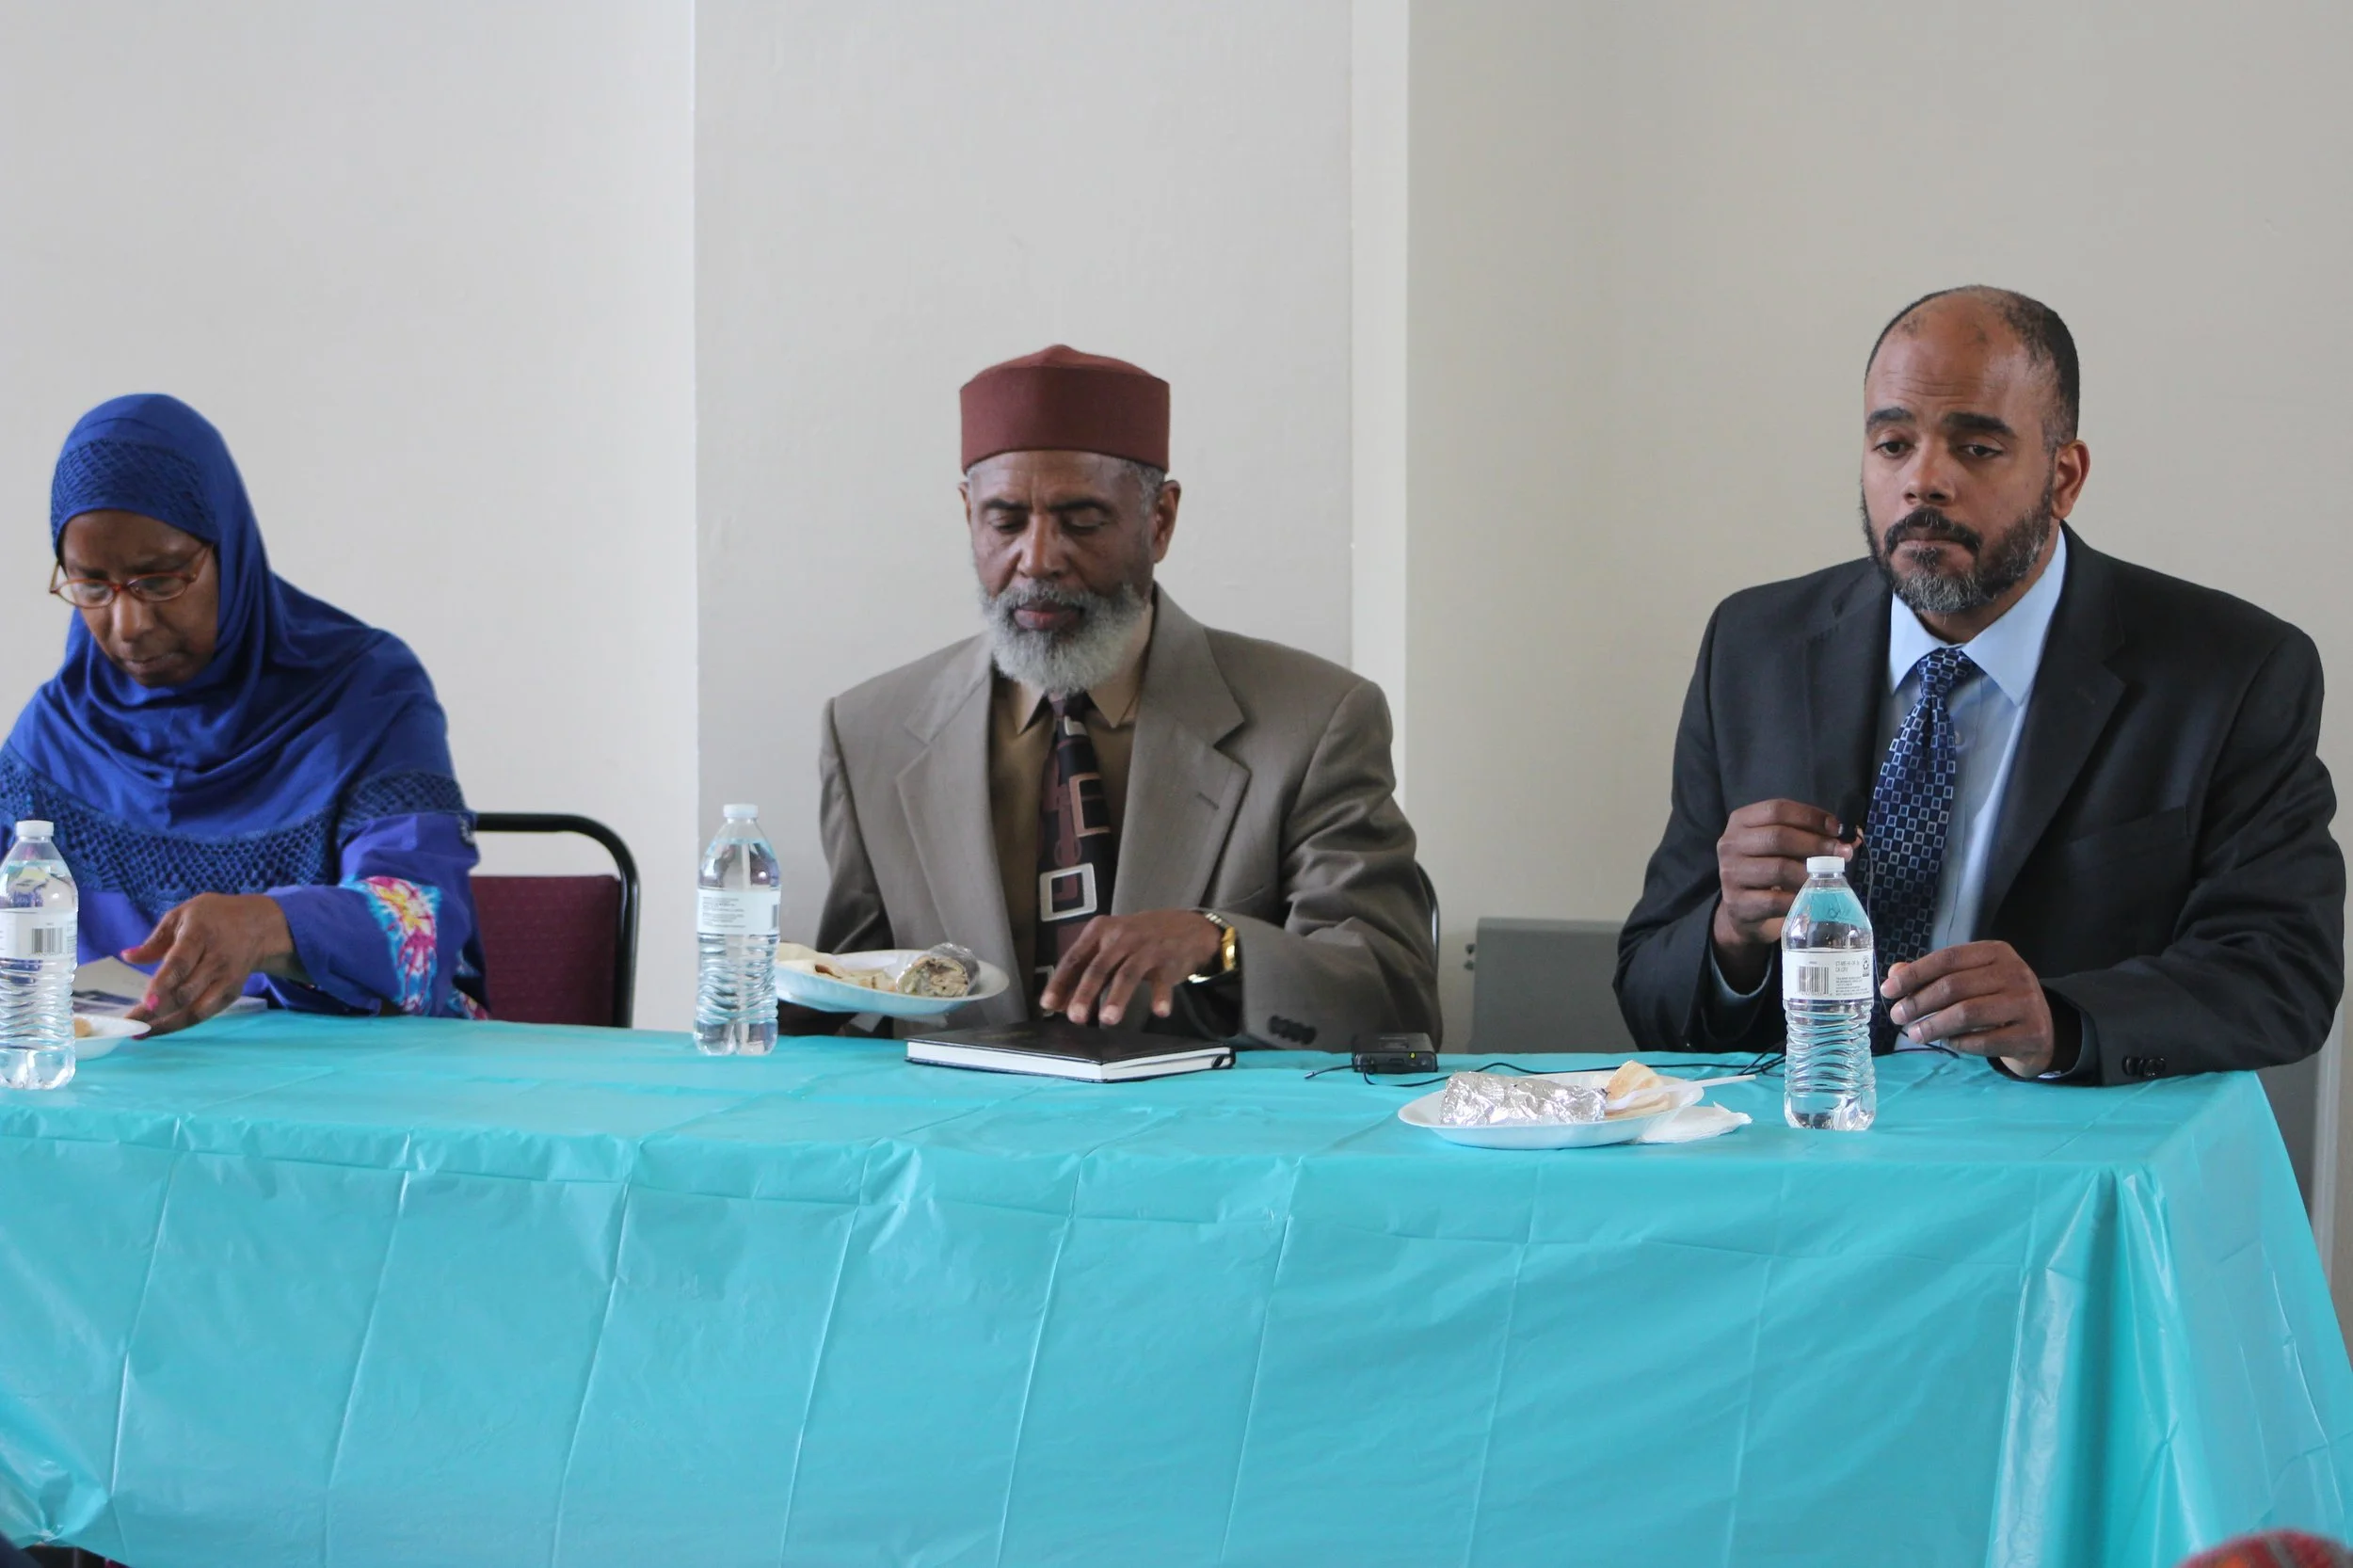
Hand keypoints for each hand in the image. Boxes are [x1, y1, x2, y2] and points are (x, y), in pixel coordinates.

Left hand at [123, 893, 301, 1035]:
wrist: (260, 926)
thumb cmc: (214, 917)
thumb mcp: (182, 915)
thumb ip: (156, 939)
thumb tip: (127, 957)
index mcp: (200, 935)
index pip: (181, 963)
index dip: (163, 985)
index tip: (145, 1002)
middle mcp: (216, 960)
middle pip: (186, 992)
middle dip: (156, 1011)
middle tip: (129, 1023)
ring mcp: (227, 979)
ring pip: (196, 1010)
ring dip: (167, 1024)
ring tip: (140, 1033)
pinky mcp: (232, 993)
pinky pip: (205, 1014)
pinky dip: (181, 1024)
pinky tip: (160, 1028)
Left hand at [1038, 910, 1224, 1026]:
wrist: (1186, 927)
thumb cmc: (1139, 940)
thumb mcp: (1110, 947)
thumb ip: (1087, 972)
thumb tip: (1061, 1004)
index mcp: (1100, 931)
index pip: (1075, 957)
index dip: (1060, 982)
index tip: (1048, 1004)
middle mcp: (1121, 936)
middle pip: (1099, 966)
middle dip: (1086, 992)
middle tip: (1075, 1017)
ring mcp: (1146, 948)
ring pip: (1127, 974)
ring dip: (1117, 997)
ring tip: (1108, 1019)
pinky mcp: (1168, 960)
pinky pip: (1163, 980)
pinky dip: (1161, 996)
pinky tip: (1159, 1012)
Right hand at [1710, 799, 1853, 989]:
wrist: (1742, 911)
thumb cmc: (1768, 870)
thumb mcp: (1784, 848)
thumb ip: (1812, 836)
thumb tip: (1853, 837)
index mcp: (1741, 821)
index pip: (1777, 809)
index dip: (1811, 816)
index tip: (1837, 829)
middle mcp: (1730, 844)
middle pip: (1778, 837)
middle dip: (1816, 844)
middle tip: (1841, 855)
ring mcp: (1730, 875)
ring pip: (1778, 868)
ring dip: (1811, 873)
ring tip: (1829, 878)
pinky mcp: (1737, 904)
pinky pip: (1775, 900)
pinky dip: (1799, 898)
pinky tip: (1811, 898)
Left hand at [1881, 940, 2073, 1076]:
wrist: (2043, 1031)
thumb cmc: (1997, 1000)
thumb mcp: (1970, 980)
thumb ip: (1933, 976)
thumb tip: (1894, 973)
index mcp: (1996, 952)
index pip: (1948, 958)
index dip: (1914, 974)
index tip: (1888, 990)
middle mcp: (2015, 973)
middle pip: (1954, 986)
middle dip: (1918, 1002)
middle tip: (1897, 1016)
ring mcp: (2027, 1003)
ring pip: (1967, 1013)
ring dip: (1933, 1025)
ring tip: (1913, 1034)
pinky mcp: (2032, 1033)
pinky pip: (1985, 1040)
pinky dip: (1959, 1043)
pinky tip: (1947, 1042)